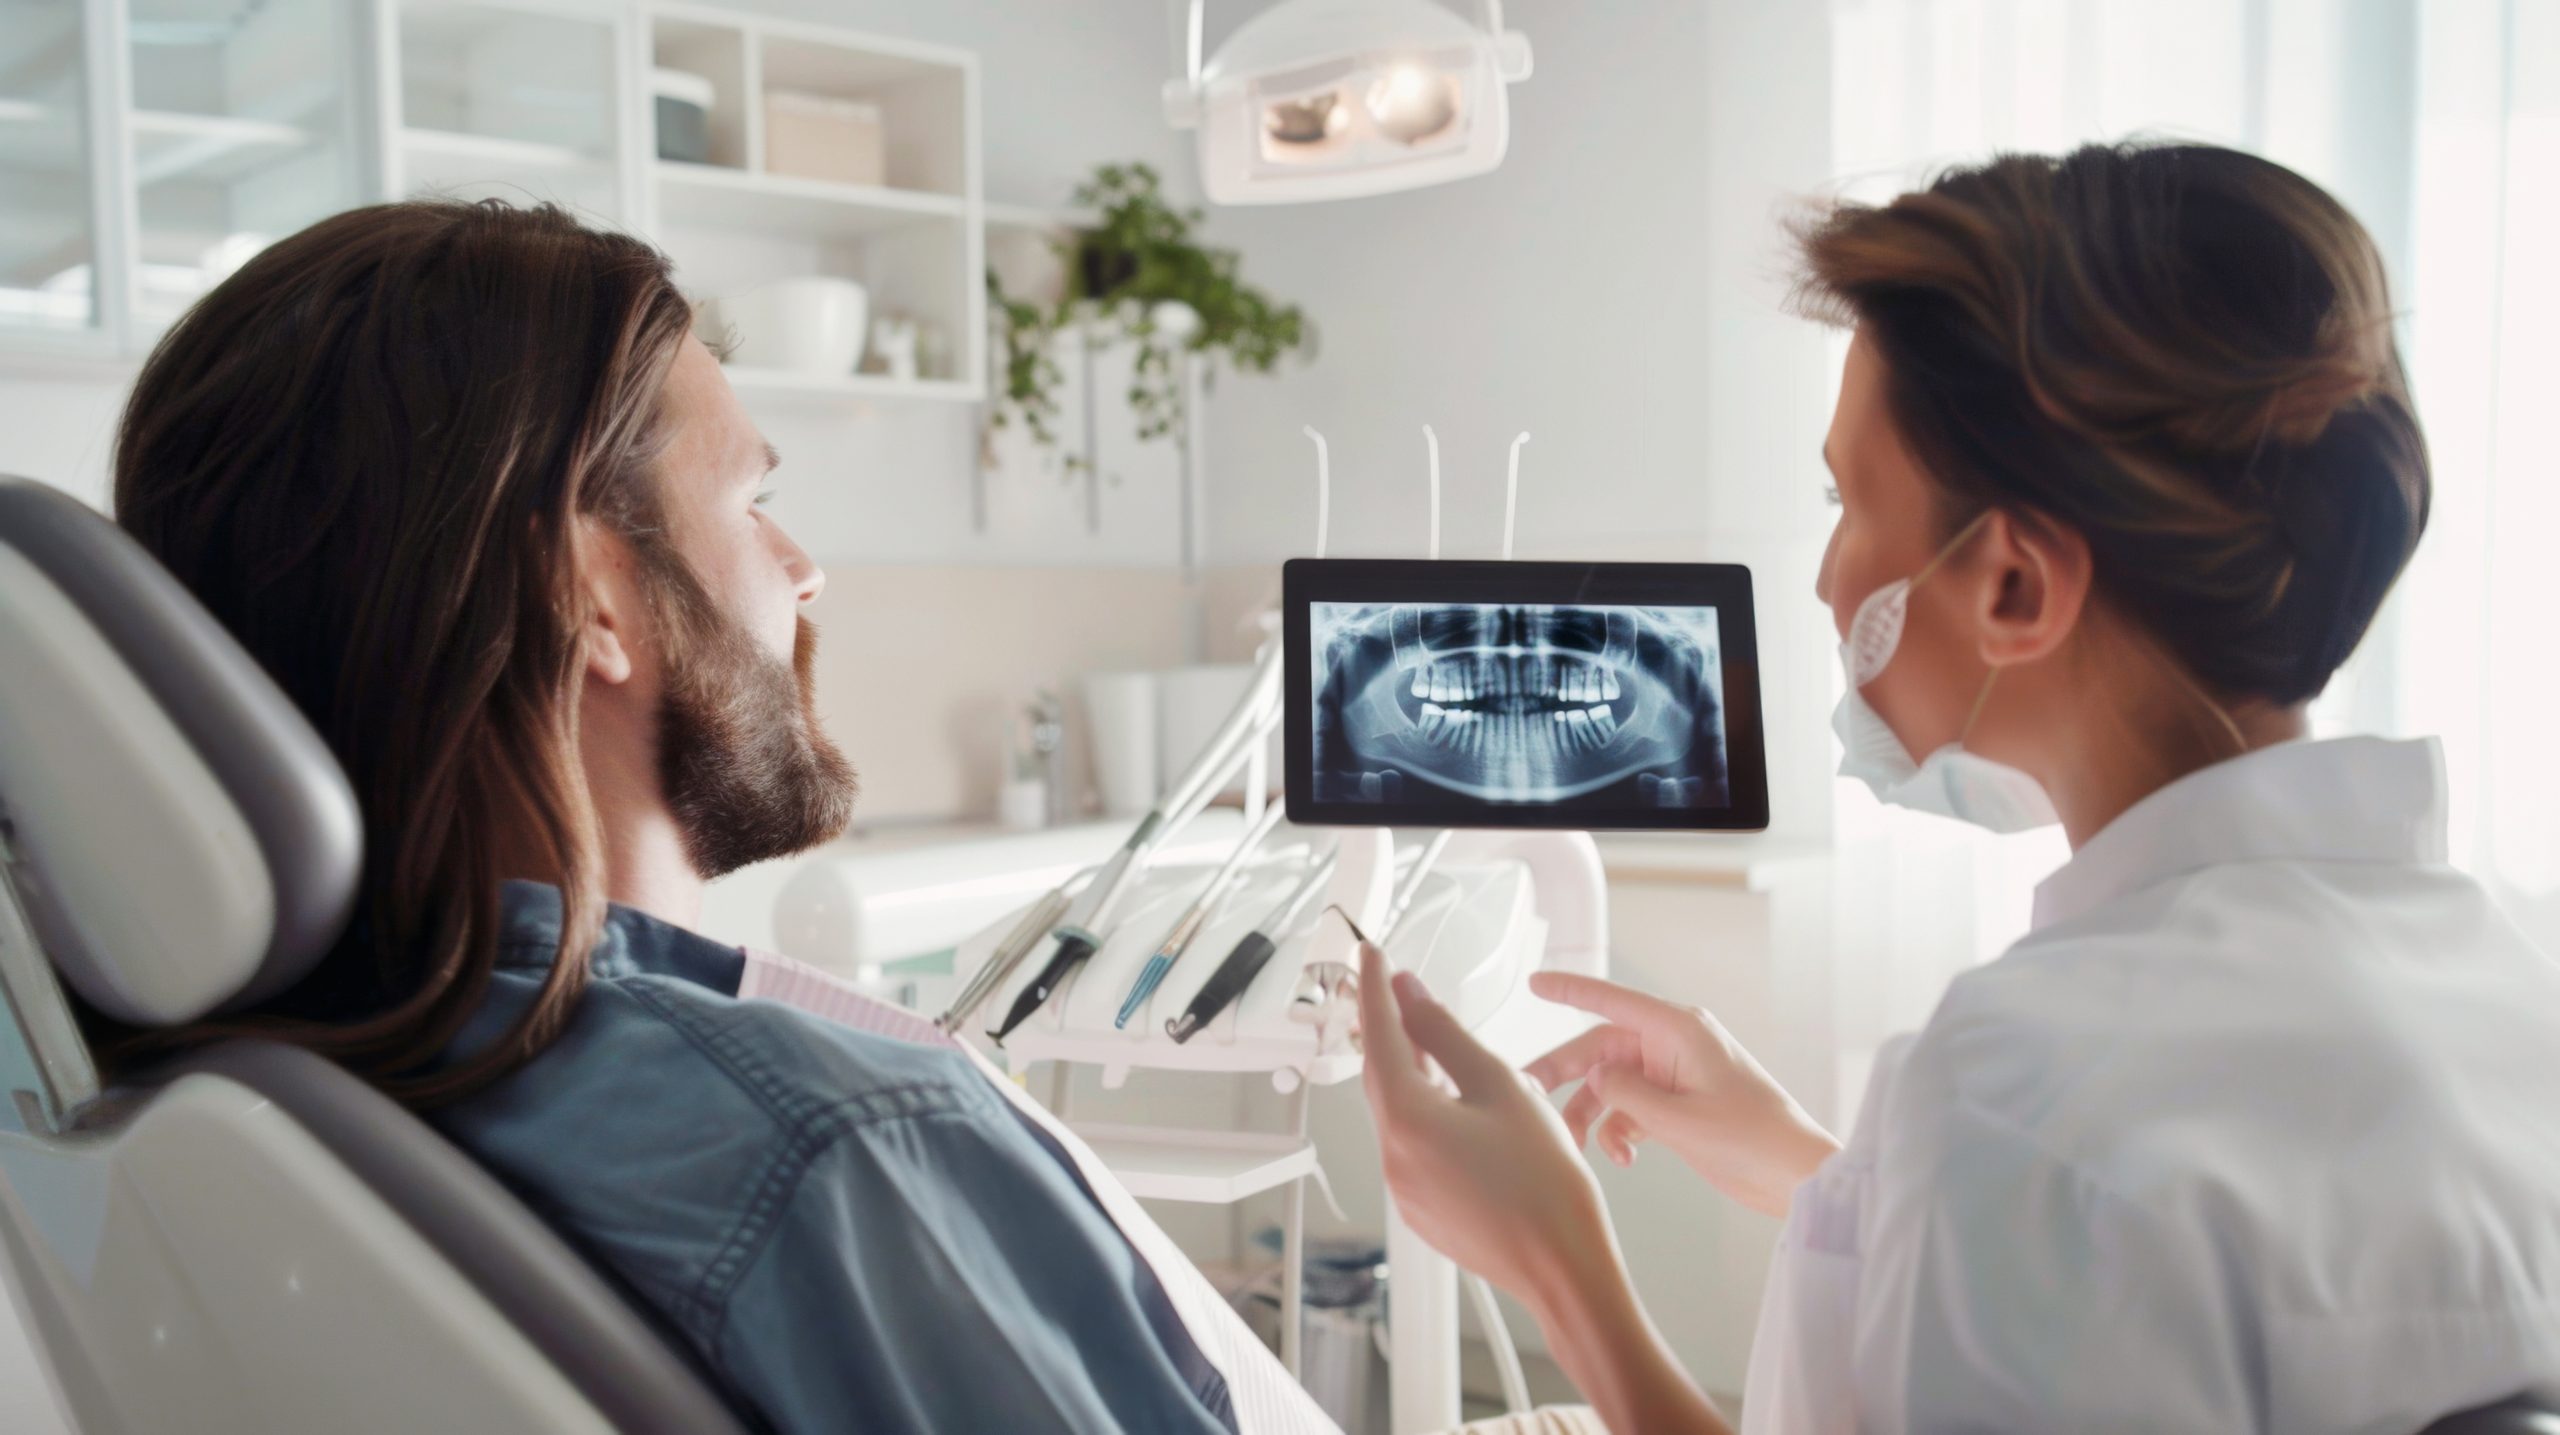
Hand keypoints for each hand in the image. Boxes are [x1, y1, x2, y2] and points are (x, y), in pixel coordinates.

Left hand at [1354, 939, 1618, 1314]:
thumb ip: (1446, 1035)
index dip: (1374, 988)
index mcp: (1406, 1121)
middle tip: (1402, 988)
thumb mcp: (1502, 1087)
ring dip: (1413, 1074)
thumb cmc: (1546, 1182)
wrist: (1565, 1269)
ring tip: (1437, 1043)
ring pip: (1399, 1113)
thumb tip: (1410, 995)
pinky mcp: (1422, 1210)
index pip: (1378, 1036)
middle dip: (1391, 1030)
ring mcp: (1404, 1190)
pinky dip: (1427, 1116)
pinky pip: (1414, 1147)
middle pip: (1382, 1076)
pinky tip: (1458, 1106)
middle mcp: (1392, 1157)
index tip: (1370, 954)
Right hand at [1524, 973, 1839, 1218]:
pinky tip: (1624, 1158)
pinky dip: (1620, 1131)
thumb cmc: (1753, 1138)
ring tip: (1580, 1146)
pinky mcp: (1680, 1105)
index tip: (1534, 983)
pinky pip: (1632, 1108)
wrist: (1794, 1174)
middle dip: (1565, 1073)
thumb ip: (1626, 1095)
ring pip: (1613, 1084)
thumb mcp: (1679, 1119)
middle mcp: (1674, 1045)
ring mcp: (1676, 1075)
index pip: (1611, 1001)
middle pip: (1602, 1050)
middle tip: (1527, 1092)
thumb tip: (1594, 1078)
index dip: (1569, 990)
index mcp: (1678, 1030)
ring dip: (1593, 1114)